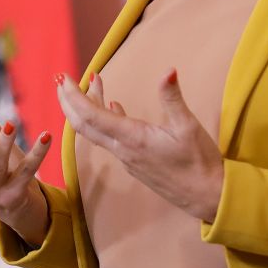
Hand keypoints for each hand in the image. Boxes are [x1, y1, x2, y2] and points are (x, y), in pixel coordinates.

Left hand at [58, 70, 224, 222]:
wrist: (207, 196)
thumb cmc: (199, 163)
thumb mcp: (188, 127)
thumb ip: (173, 98)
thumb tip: (168, 71)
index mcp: (131, 138)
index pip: (91, 115)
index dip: (74, 95)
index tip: (64, 78)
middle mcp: (123, 150)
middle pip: (83, 125)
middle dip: (68, 101)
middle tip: (60, 79)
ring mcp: (127, 158)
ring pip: (97, 131)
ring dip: (89, 106)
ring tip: (94, 81)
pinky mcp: (135, 162)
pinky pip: (111, 138)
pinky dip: (106, 118)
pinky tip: (113, 105)